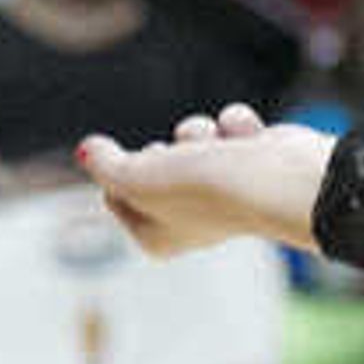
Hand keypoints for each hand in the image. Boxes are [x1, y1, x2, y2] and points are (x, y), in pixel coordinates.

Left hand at [76, 107, 335, 258]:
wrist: (278, 181)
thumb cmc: (204, 189)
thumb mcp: (136, 178)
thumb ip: (104, 164)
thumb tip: (86, 150)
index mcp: (157, 238)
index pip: (116, 193)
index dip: (122, 171)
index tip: (137, 171)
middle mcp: (190, 218)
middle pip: (153, 161)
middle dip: (163, 149)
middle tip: (175, 158)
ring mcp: (224, 189)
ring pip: (190, 139)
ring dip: (199, 132)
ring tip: (216, 144)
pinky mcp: (253, 162)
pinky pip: (227, 127)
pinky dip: (236, 126)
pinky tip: (248, 137)